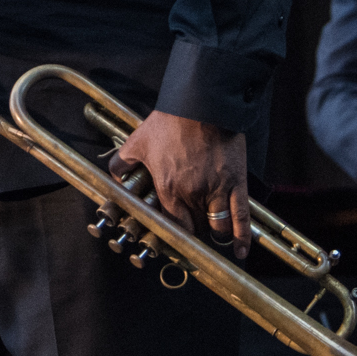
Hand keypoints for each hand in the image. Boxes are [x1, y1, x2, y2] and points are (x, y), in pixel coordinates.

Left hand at [111, 111, 250, 259]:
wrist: (201, 104)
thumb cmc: (170, 121)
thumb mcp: (138, 141)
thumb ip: (123, 162)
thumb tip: (115, 176)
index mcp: (168, 189)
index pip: (171, 226)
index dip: (174, 234)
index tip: (175, 237)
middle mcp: (192, 195)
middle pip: (195, 229)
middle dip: (194, 233)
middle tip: (195, 231)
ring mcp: (216, 190)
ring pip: (217, 228)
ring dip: (214, 235)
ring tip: (214, 235)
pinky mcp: (236, 183)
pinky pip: (241, 218)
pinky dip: (241, 237)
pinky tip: (240, 251)